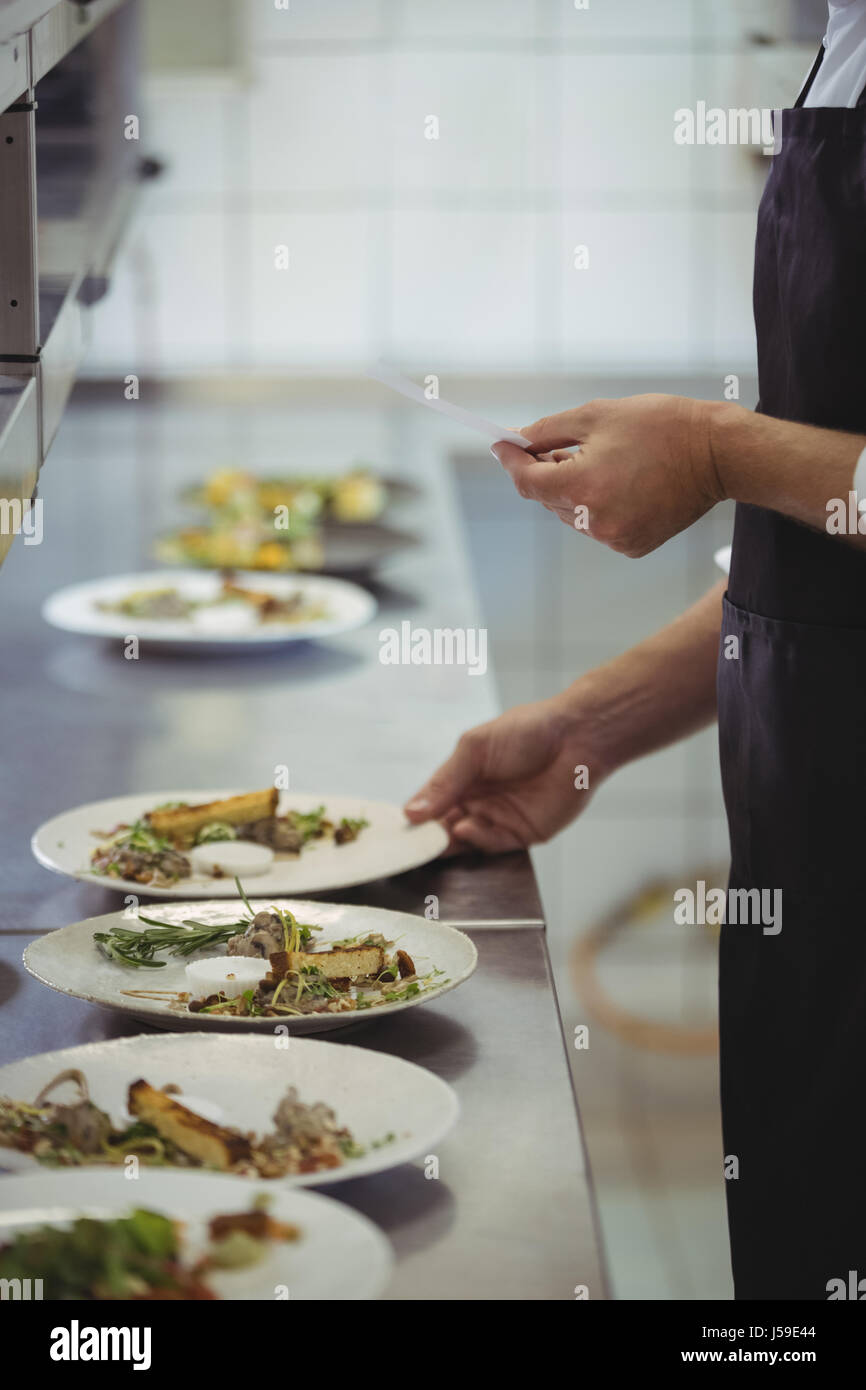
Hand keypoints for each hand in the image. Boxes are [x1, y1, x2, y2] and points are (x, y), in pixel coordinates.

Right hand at [403, 695, 605, 852]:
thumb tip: (411, 811)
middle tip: (409, 844)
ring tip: (436, 837)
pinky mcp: (521, 835)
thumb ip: (445, 781)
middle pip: (442, 828)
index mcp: (462, 780)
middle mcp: (476, 803)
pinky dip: (476, 840)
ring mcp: (498, 820)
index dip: (413, 817)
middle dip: (426, 837)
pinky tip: (466, 828)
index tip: (395, 830)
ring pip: (464, 841)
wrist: (577, 737)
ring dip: (448, 842)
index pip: (429, 804)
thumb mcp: (475, 749)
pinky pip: (492, 845)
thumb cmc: (526, 731)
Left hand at [492, 393, 723, 557]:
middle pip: (548, 499)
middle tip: (554, 445)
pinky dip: (597, 507)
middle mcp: (595, 520)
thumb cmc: (662, 426)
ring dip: (572, 490)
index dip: (512, 461)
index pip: (527, 481)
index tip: (502, 445)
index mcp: (583, 485)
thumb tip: (518, 441)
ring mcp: (615, 538)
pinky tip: (621, 483)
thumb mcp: (598, 415)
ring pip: (572, 515)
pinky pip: (598, 527)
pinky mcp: (633, 546)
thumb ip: (549, 430)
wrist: (718, 454)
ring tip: (598, 460)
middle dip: (545, 472)